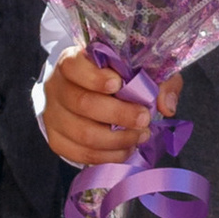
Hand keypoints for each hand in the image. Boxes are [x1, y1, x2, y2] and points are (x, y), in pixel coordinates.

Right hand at [39, 47, 178, 167]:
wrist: (86, 93)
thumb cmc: (116, 77)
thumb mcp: (140, 69)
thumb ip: (158, 80)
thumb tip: (165, 105)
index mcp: (71, 61)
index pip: (75, 66)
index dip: (95, 77)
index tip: (120, 84)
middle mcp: (56, 87)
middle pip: (82, 103)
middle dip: (119, 114)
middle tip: (144, 119)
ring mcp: (53, 115)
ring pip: (82, 133)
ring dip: (117, 140)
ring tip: (140, 137)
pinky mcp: (55, 139)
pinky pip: (79, 153)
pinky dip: (107, 156)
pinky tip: (125, 150)